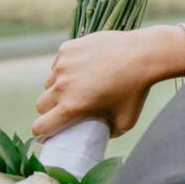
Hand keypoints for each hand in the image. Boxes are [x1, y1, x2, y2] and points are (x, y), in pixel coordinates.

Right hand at [33, 28, 163, 139]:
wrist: (144, 56)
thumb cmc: (137, 91)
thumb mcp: (126, 121)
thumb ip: (108, 132)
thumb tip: (98, 135)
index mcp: (73, 106)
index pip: (40, 126)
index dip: (43, 133)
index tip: (48, 133)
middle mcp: (63, 86)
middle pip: (41, 105)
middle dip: (50, 111)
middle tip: (65, 109)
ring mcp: (63, 65)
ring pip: (49, 83)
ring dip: (57, 88)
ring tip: (77, 87)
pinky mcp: (67, 48)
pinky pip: (58, 63)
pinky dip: (66, 69)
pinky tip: (83, 68)